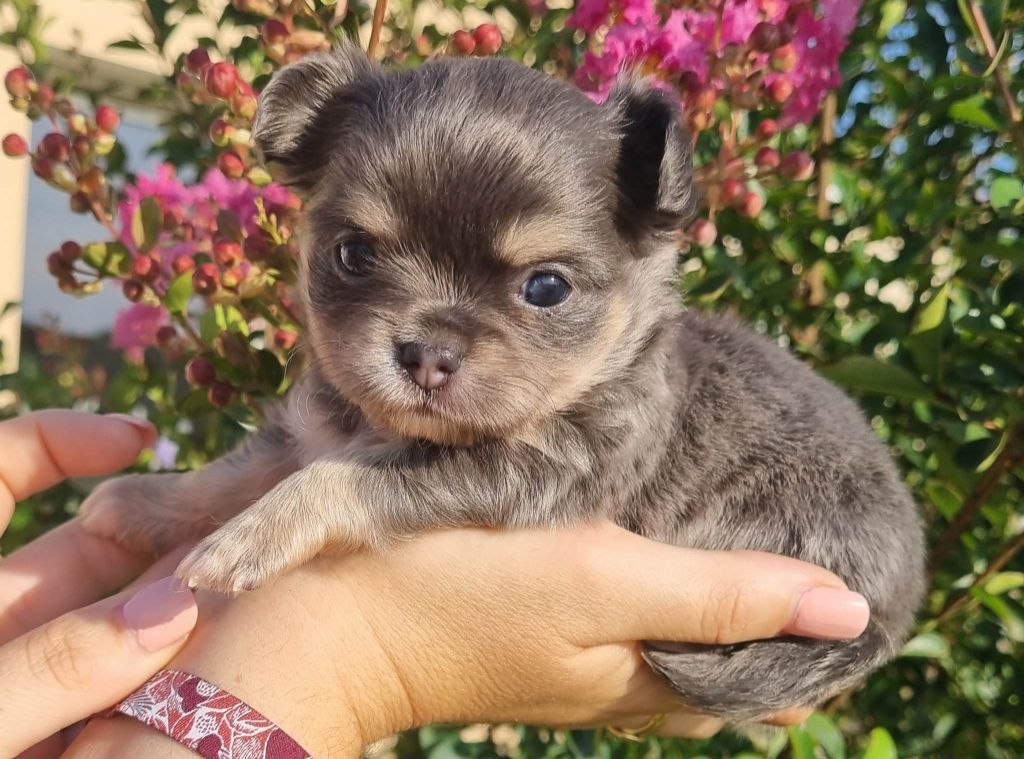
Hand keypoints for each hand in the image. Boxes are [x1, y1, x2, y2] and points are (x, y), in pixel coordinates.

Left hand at [0, 411, 198, 758]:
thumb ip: (52, 666)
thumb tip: (174, 606)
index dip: (62, 441)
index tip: (140, 438)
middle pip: (69, 560)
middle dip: (147, 548)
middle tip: (229, 552)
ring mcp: (6, 679)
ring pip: (91, 632)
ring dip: (156, 622)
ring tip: (230, 613)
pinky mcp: (27, 719)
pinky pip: (91, 690)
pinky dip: (137, 682)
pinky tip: (187, 681)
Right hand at [70, 523, 867, 757]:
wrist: (324, 613)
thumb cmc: (464, 597)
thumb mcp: (604, 587)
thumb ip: (721, 597)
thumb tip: (851, 610)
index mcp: (639, 679)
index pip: (754, 679)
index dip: (804, 639)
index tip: (845, 577)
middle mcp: (607, 676)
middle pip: (711, 655)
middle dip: (762, 613)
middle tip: (802, 545)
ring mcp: (560, 649)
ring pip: (660, 629)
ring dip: (705, 593)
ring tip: (741, 534)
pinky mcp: (520, 616)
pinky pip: (609, 606)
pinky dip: (646, 578)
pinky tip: (643, 536)